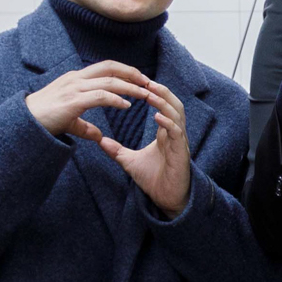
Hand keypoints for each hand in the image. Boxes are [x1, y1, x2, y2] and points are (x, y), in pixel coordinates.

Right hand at [25, 60, 154, 139]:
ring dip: (129, 87)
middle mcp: (76, 78)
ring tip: (145, 94)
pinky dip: (116, 99)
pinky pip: (99, 96)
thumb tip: (98, 136)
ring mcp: (74, 88)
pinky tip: (127, 105)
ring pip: (108, 81)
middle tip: (149, 82)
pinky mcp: (73, 101)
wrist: (24, 123)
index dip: (124, 71)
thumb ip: (85, 126)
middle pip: (110, 68)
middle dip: (132, 73)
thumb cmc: (44, 120)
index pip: (105, 68)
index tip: (140, 79)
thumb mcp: (70, 121)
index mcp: (76, 78)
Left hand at [91, 75, 192, 217]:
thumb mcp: (130, 162)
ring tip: (150, 93)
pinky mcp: (181, 153)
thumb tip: (100, 140)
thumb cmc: (154, 180)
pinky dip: (169, 123)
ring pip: (177, 114)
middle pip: (173, 104)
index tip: (139, 84)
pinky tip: (158, 117)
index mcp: (165, 132)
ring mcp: (179, 142)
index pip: (163, 106)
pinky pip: (177, 133)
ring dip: (164, 102)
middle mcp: (174, 134)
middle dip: (161, 91)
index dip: (154, 94)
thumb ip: (117, 150)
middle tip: (146, 81)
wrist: (166, 200)